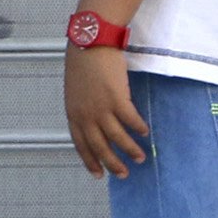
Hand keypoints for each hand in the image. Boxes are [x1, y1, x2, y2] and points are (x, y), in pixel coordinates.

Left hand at [64, 45, 147, 178]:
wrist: (90, 42)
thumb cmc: (82, 63)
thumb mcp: (75, 91)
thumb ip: (82, 109)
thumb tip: (94, 124)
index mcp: (73, 114)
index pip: (81, 145)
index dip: (90, 161)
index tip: (99, 175)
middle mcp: (86, 115)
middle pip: (100, 147)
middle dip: (113, 164)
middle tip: (124, 174)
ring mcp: (101, 108)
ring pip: (117, 138)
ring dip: (130, 150)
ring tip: (140, 158)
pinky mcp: (117, 99)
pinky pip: (130, 120)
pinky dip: (138, 128)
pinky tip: (145, 132)